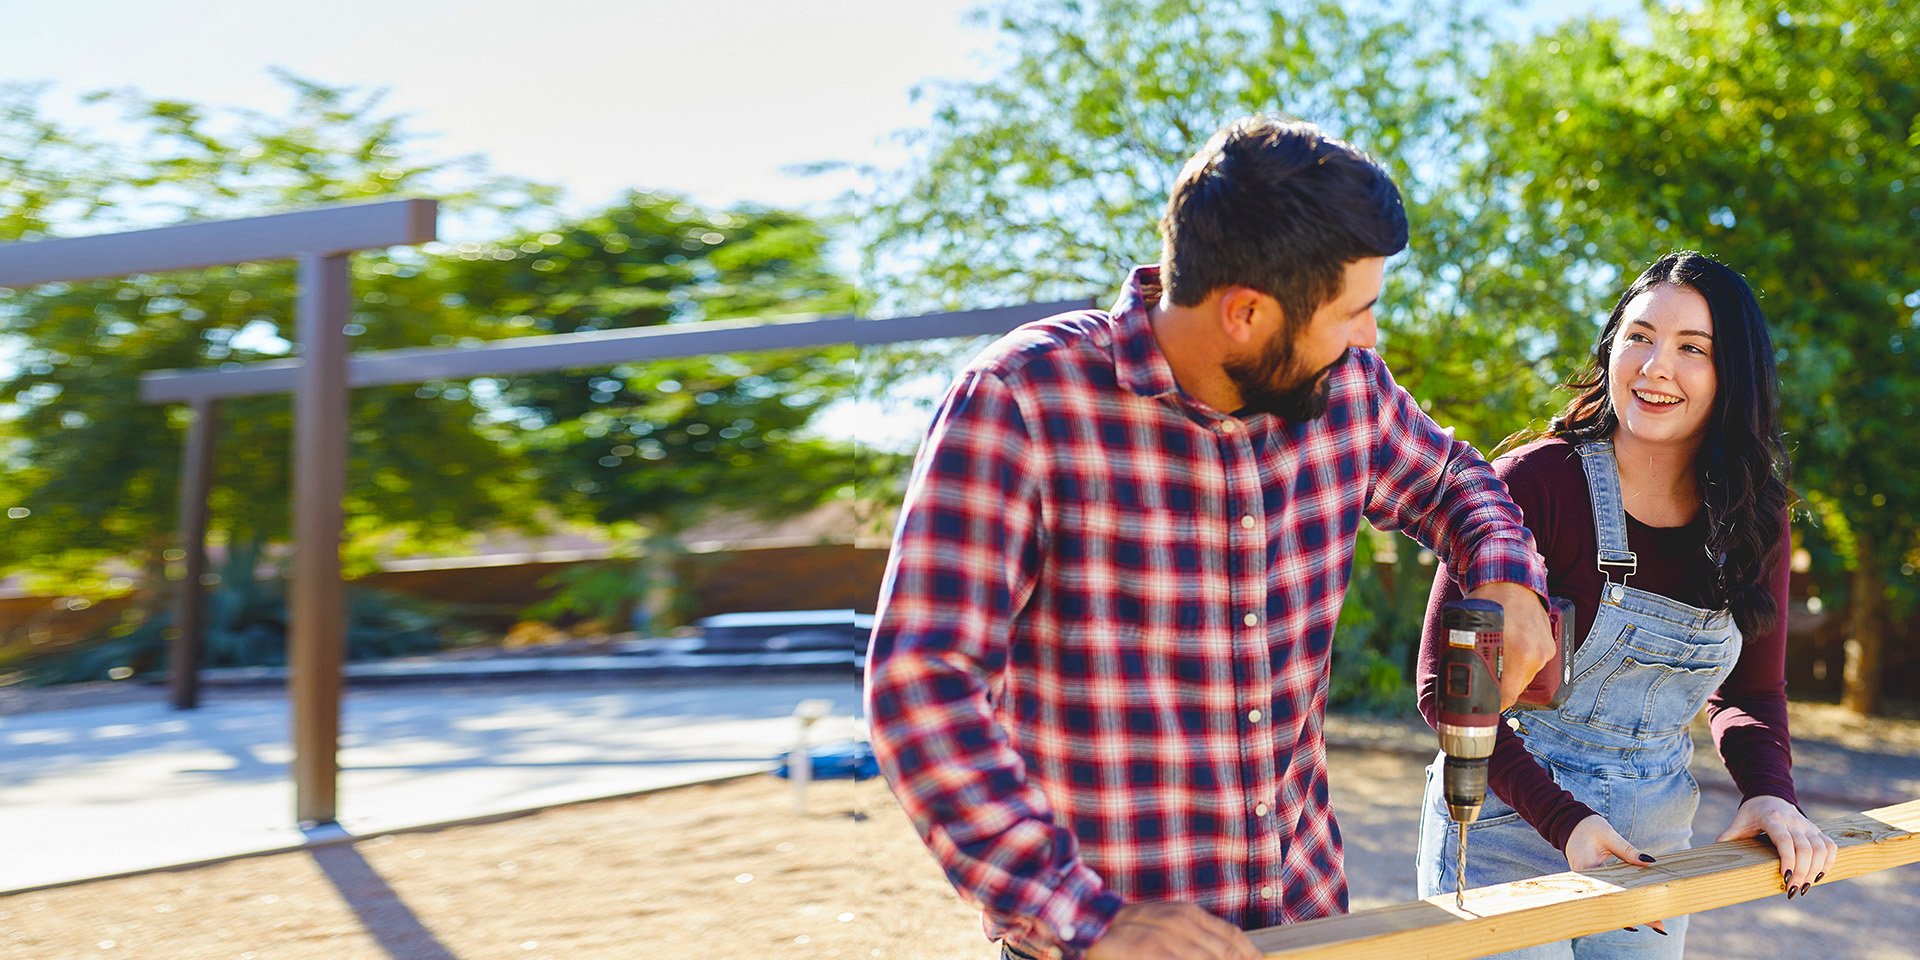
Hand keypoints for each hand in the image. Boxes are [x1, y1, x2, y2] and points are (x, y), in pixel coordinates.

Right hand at [1086, 902, 1260, 959]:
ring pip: (1209, 957)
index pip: (1232, 937)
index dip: (1250, 954)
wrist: (1094, 923)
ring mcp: (1168, 939)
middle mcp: (1182, 923)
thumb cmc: (1134, 928)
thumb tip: (1228, 953)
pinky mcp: (1153, 951)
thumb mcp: (1169, 921)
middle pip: (1226, 953)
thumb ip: (1196, 935)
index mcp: (1189, 914)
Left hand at [1465, 581, 1551, 709]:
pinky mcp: (1550, 645)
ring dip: (1510, 675)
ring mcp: (1545, 650)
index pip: (1507, 695)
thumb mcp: (1470, 630)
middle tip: (1483, 682)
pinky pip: (1534, 665)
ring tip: (1495, 664)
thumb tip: (1459, 681)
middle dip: (1499, 688)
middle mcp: (1536, 654)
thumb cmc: (1486, 601)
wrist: (1510, 579)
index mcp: (1518, 653)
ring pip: (1525, 677)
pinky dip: (1521, 663)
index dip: (1491, 703)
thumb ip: (1470, 656)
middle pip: (1516, 688)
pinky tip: (1509, 654)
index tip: (1480, 703)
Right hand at [1565, 815, 1667, 934]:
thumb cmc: (1588, 828)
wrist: (1569, 825)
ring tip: (1655, 922)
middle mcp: (1584, 881)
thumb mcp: (1608, 835)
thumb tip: (1649, 861)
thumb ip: (1627, 850)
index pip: (1610, 894)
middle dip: (1634, 917)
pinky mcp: (1591, 883)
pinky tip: (1637, 910)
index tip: (1644, 922)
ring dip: (1629, 912)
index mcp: (1587, 868)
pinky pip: (1606, 897)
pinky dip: (1622, 903)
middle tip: (1660, 926)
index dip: (1628, 909)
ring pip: (1608, 903)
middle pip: (1610, 905)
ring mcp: (1587, 884)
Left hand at [1716, 795, 1837, 899]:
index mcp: (1773, 818)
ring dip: (1816, 870)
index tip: (1785, 878)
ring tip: (1805, 887)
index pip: (1785, 840)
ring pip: (1821, 848)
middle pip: (1805, 848)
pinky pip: (1830, 846)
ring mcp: (1807, 825)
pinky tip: (1818, 876)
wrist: (1770, 796)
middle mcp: (1794, 821)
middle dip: (1801, 872)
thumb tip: (1715, 850)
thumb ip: (1729, 835)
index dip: (1788, 860)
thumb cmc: (1752, 813)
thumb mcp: (1739, 821)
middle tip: (1792, 890)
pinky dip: (1828, 861)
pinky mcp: (1817, 830)